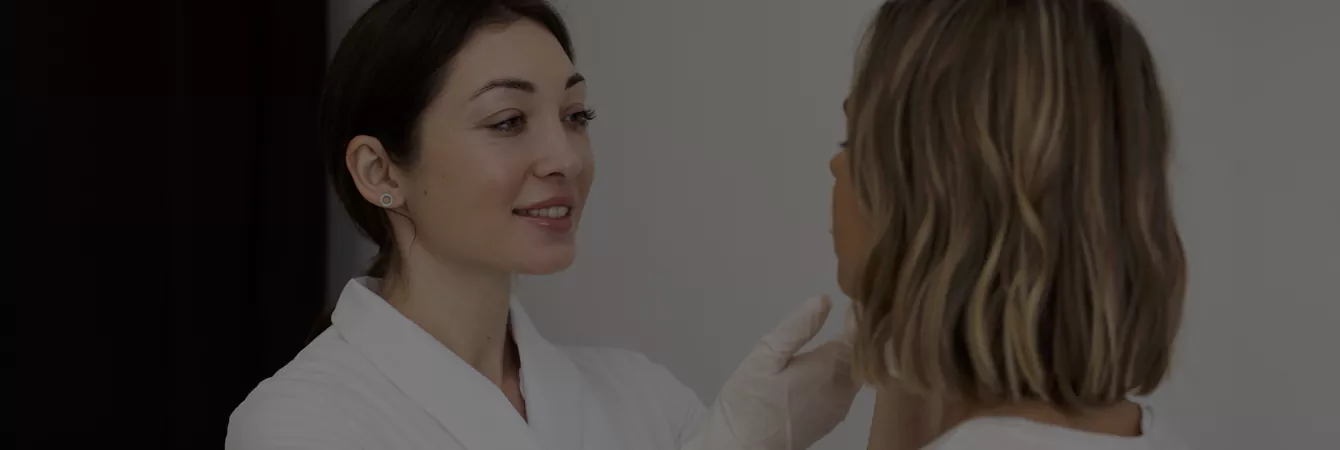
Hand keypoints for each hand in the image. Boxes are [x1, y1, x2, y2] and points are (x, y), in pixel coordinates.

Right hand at [683, 296, 860, 449]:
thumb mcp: (765, 356)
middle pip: (860, 355)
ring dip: (849, 356)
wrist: (744, 449)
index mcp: (829, 367)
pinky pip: (845, 389)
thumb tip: (825, 300)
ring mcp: (839, 407)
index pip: (857, 335)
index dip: (857, 317)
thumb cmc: (749, 401)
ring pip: (853, 373)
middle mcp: (842, 388)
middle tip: (849, 313)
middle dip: (856, 336)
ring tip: (837, 336)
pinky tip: (824, 367)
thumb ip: (797, 328)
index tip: (855, 300)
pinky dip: (841, 374)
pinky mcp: (831, 420)